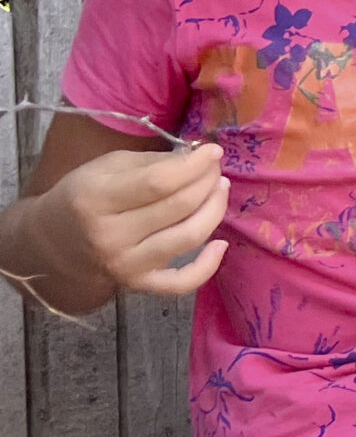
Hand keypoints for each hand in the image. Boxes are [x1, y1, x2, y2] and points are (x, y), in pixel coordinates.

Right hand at [34, 143, 230, 300]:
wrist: (53, 243)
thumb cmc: (83, 196)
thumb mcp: (105, 168)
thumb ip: (151, 162)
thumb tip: (198, 158)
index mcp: (95, 198)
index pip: (158, 182)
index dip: (194, 165)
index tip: (212, 152)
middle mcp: (109, 235)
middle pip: (178, 207)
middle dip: (207, 182)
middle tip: (215, 169)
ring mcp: (125, 264)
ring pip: (188, 237)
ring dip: (215, 210)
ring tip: (220, 189)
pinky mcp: (138, 285)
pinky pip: (182, 282)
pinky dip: (208, 266)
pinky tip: (221, 244)